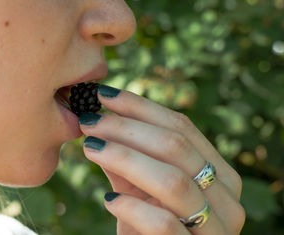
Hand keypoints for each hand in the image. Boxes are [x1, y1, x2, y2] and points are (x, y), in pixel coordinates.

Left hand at [79, 85, 244, 234]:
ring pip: (173, 180)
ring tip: (91, 148)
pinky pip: (163, 223)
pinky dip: (132, 207)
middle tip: (89, 121)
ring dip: (124, 158)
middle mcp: (226, 198)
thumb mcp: (141, 188)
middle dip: (126, 128)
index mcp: (218, 174)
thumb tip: (101, 117)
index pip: (182, 127)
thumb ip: (130, 157)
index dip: (140, 107)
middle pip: (177, 147)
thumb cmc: (148, 226)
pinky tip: (108, 199)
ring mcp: (216, 229)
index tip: (104, 95)